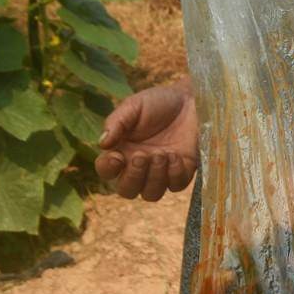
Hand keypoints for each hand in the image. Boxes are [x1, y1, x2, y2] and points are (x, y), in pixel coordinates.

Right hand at [95, 80, 198, 200]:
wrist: (191, 98)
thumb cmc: (159, 101)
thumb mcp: (134, 106)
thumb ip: (117, 122)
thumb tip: (102, 143)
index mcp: (122, 150)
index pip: (106, 170)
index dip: (107, 168)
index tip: (117, 156)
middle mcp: (139, 166)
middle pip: (127, 190)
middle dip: (133, 177)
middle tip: (142, 156)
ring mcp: (161, 172)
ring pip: (151, 194)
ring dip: (154, 177)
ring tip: (161, 154)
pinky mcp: (182, 172)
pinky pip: (175, 186)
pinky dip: (174, 173)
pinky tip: (175, 155)